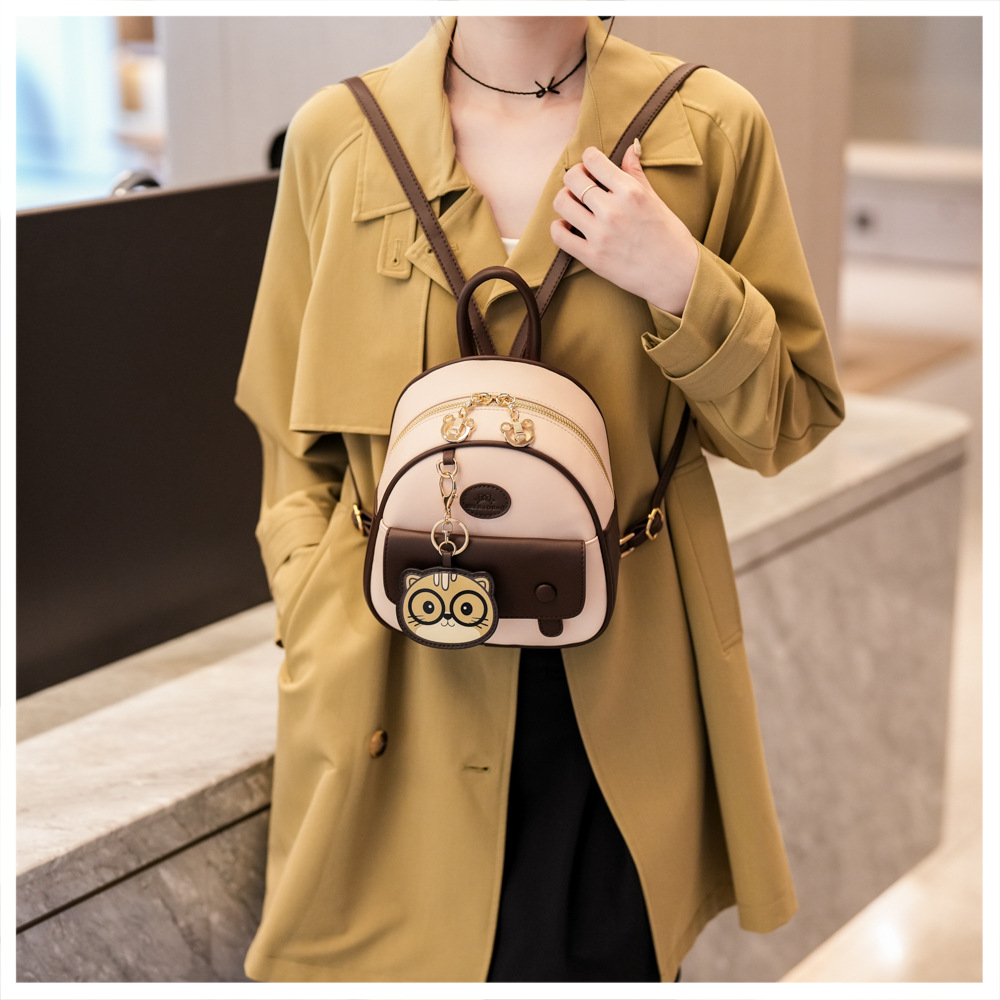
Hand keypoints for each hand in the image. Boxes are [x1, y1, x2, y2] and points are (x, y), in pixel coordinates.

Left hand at [551, 143, 697, 315]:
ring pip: (561, 203)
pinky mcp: (592, 257)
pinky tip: (569, 226)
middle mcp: (613, 210)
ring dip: (565, 200)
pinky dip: (559, 227)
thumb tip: (630, 147)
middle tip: (581, 185)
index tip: (591, 166)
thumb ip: (636, 173)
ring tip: (575, 205)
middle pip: (572, 178)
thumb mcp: (656, 199)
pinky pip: (559, 235)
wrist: (676, 276)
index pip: (592, 159)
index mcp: (630, 191)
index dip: (588, 159)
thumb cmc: (670, 237)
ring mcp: (600, 235)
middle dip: (574, 177)